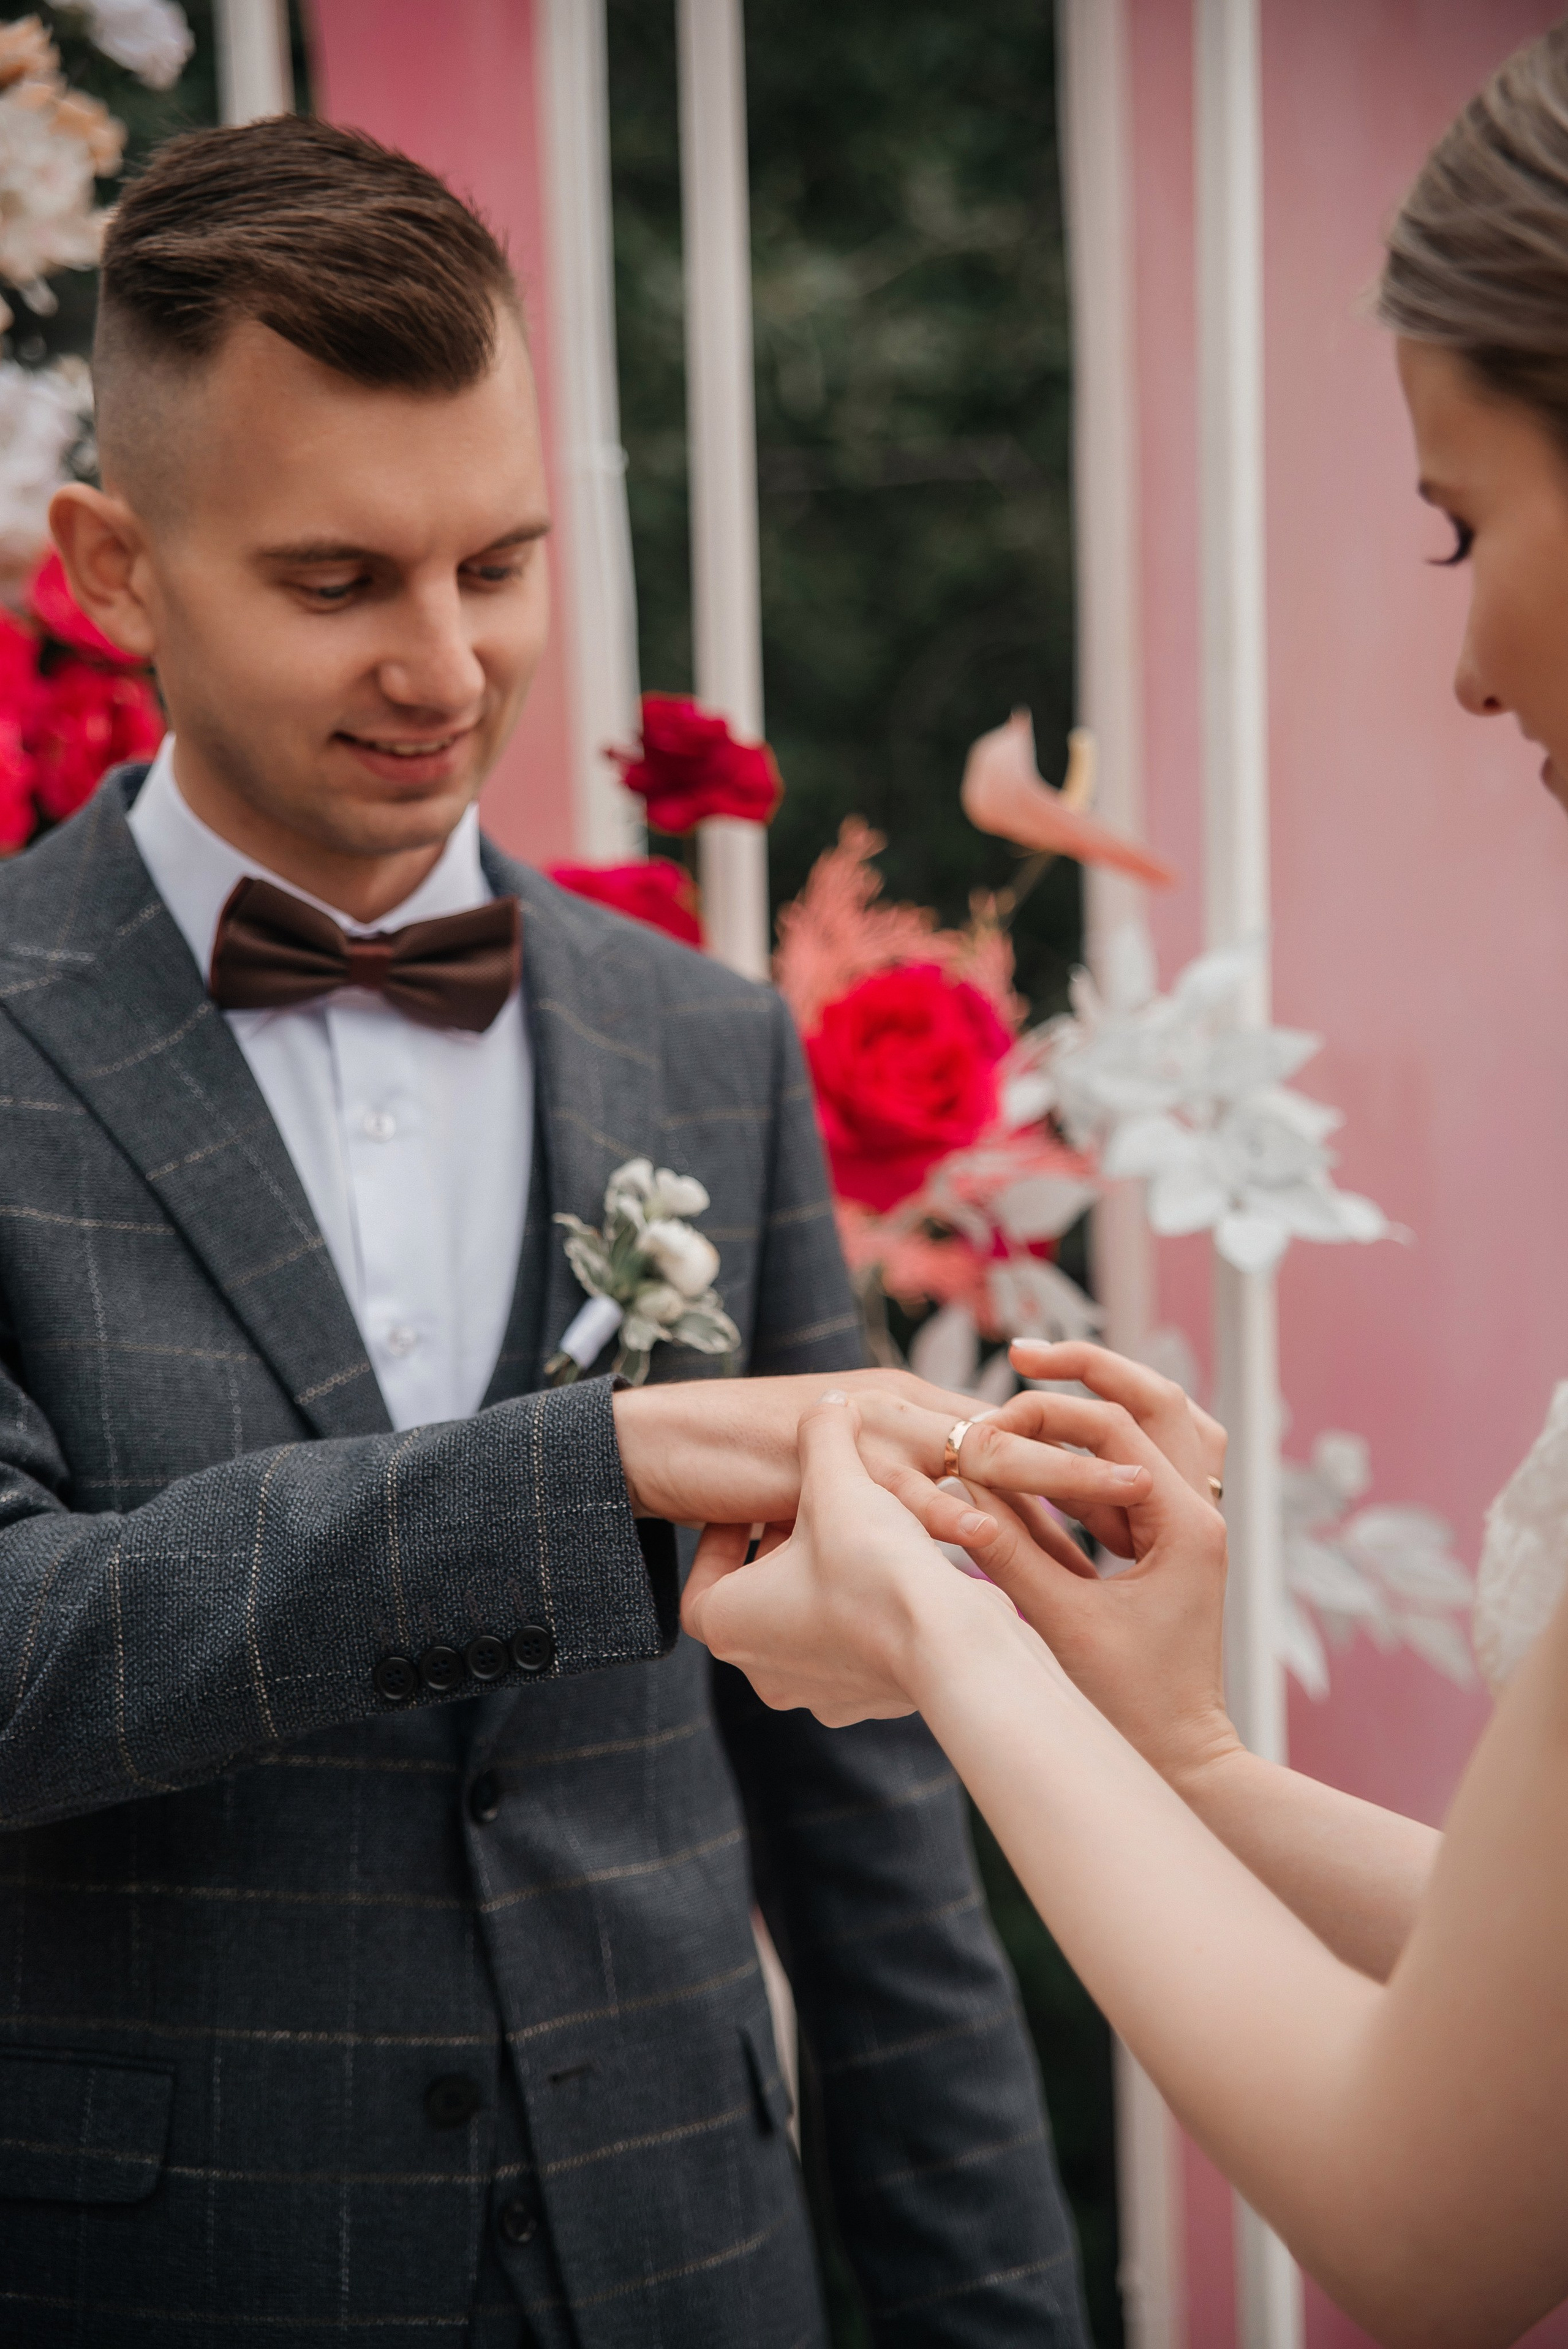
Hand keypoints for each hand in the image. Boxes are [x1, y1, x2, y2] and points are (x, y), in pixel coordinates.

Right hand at [613, 1364, 1149, 1556]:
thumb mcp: (838, 1475)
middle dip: (1088, 1467)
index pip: (1012, 1436)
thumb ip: (892, 1480)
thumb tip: (947, 1512)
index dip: (1073, 1469)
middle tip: (1159, 1494)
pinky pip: (903, 1491)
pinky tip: (991, 1545)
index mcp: (911, 1409)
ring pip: (979, 1455)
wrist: (667, 1444)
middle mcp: (903, 1411)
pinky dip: (951, 1517)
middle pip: (1016, 1438)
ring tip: (1117, 1512)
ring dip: (1054, 1484)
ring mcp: (870, 1429)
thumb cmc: (748, 1465)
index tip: (1137, 1506)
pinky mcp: (834, 1465)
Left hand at [681, 1394, 1014, 1723]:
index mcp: (730, 1626)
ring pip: (811, 1628)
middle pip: (761, 1603)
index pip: (703, 1584)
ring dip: (827, 1584)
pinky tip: (901, 1575)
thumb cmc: (872, 1565)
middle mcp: (766, 1673)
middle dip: (784, 1557)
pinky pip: (858, 1652)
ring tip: (862, 1540)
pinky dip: (869, 1613)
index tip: (756, 1510)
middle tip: (812, 1516)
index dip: (727, 1539)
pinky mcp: (871, 1702)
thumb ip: (823, 1434)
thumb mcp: (836, 1481)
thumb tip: (829, 1403)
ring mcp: (820, 1696)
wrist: (950, 1646)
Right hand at [946, 1343, 1238, 1786]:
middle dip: (1090, 1369)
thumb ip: (1010, 1549)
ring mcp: (1196, 1524)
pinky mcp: (1176, 1541)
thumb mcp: (1057, 1624)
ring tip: (1047, 1378)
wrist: (1181, 1759)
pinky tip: (1060, 1448)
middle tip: (1024, 1353)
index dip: (1043, 1417)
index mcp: (1185, 1526)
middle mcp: (1203, 1513)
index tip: (984, 1428)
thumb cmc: (1128, 1708)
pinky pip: (1153, 1463)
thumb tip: (961, 1486)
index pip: (1114, 1429)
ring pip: (1168, 1423)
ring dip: (1110, 1396)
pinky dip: (1110, 1443)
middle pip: (1157, 1399)